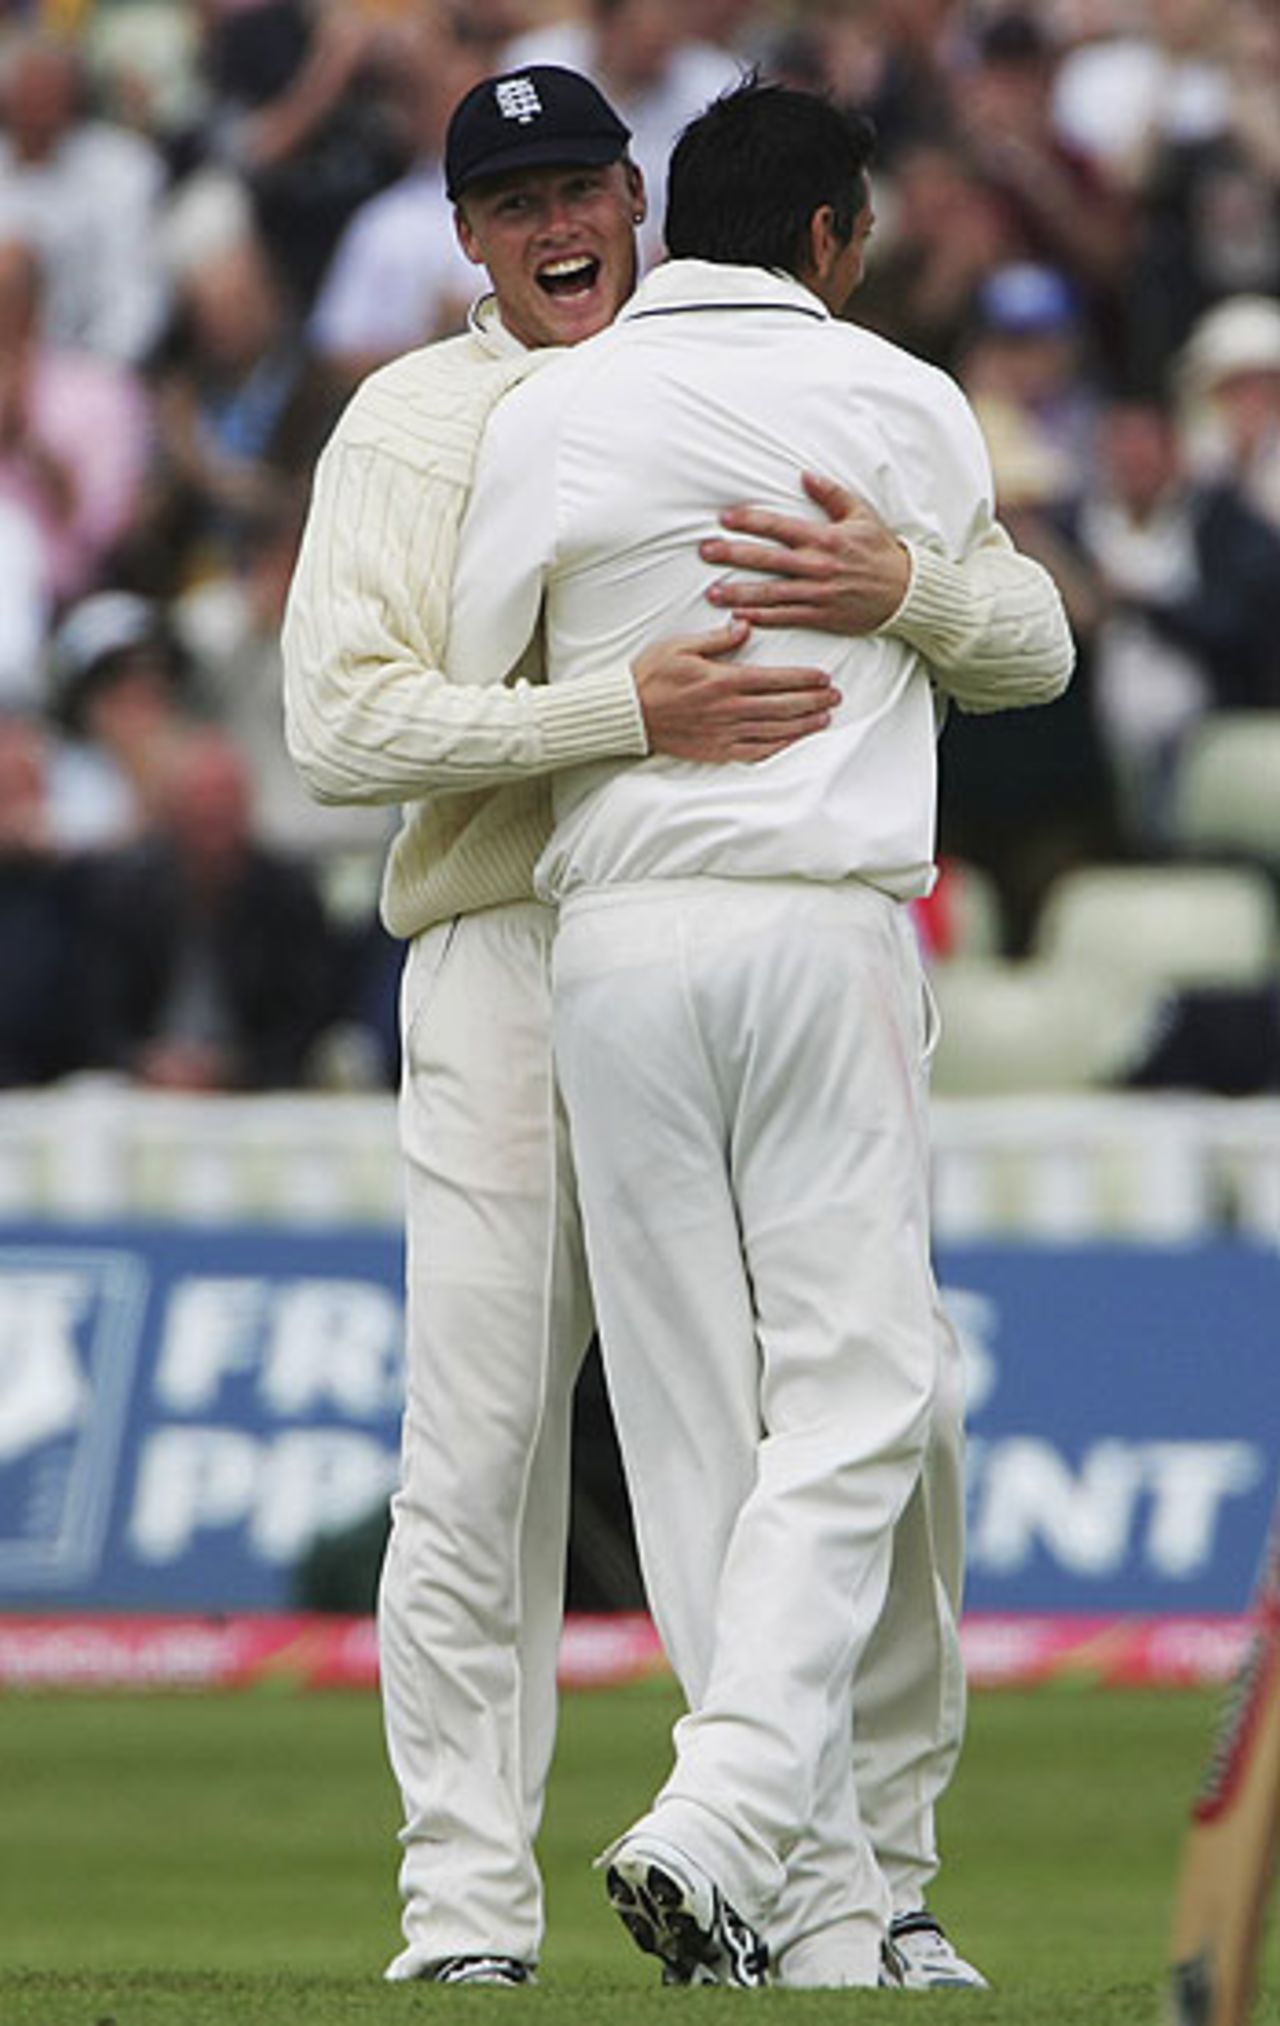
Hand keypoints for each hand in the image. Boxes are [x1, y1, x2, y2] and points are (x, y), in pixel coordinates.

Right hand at [633, 617, 839, 763]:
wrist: (628, 713)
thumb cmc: (651, 676)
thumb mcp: (682, 647)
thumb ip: (718, 639)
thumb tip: (746, 626)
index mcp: (724, 681)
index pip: (775, 679)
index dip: (804, 679)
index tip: (824, 677)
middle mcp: (730, 710)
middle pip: (783, 706)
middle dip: (814, 701)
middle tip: (836, 697)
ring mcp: (725, 733)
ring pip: (775, 730)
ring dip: (803, 724)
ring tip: (825, 718)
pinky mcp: (718, 751)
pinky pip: (756, 751)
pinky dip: (779, 745)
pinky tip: (793, 739)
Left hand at [700, 471, 910, 634]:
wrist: (905, 592)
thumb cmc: (880, 551)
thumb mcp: (860, 516)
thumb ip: (831, 494)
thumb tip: (805, 475)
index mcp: (824, 538)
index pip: (779, 526)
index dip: (750, 521)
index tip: (724, 518)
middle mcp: (818, 566)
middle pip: (767, 559)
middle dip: (733, 555)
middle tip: (705, 552)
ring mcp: (817, 594)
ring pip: (771, 593)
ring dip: (740, 593)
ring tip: (712, 592)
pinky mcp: (820, 617)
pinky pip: (785, 618)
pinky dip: (761, 618)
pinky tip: (739, 618)